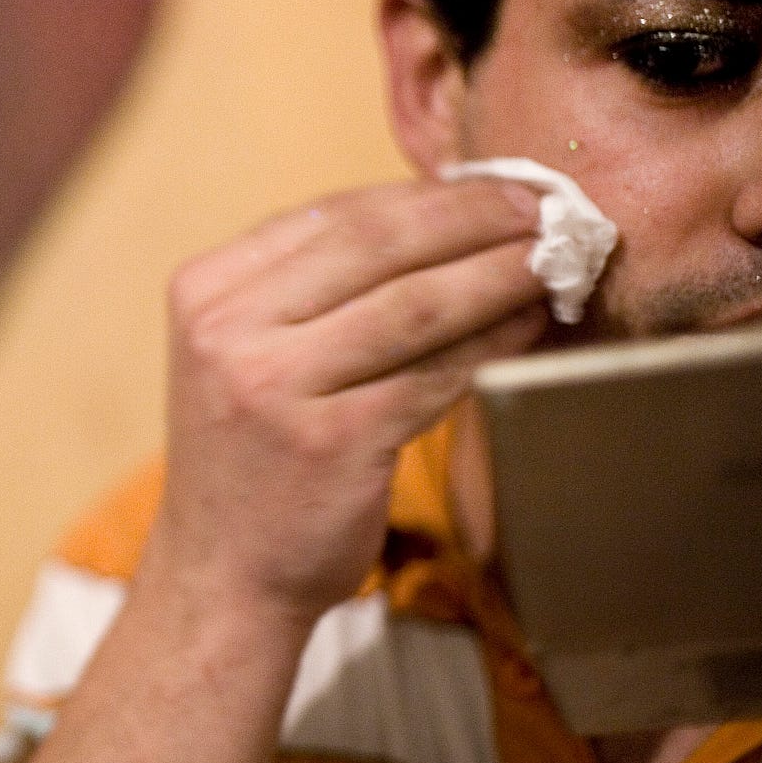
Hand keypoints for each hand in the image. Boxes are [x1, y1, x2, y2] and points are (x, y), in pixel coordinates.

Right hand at [148, 177, 548, 626]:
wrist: (222, 576)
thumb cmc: (252, 458)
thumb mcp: (246, 352)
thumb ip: (310, 288)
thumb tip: (439, 216)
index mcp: (205, 289)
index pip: (330, 213)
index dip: (425, 193)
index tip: (493, 186)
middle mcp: (228, 328)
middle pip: (376, 242)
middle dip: (474, 216)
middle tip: (546, 205)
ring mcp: (275, 384)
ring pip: (416, 303)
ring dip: (500, 272)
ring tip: (556, 257)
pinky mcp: (332, 440)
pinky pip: (435, 373)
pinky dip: (494, 342)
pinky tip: (531, 326)